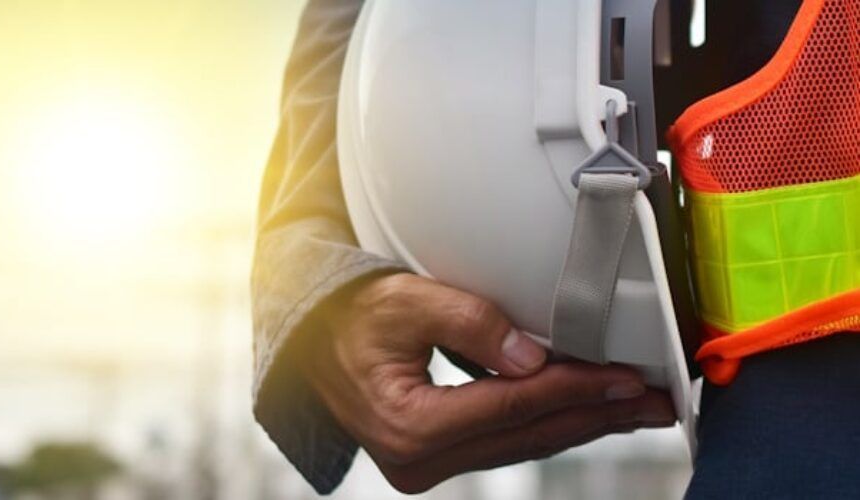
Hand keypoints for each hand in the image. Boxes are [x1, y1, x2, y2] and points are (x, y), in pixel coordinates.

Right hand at [300, 273, 674, 493]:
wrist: (312, 340)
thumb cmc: (351, 316)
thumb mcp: (405, 301)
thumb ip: (470, 324)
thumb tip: (535, 358)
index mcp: (408, 425)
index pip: (511, 406)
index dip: (573, 389)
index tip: (625, 377)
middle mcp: (418, 458)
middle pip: (527, 436)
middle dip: (596, 416)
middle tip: (655, 403)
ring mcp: (427, 464)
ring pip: (523, 444)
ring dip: (581, 423)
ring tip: (634, 409)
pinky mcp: (436, 456)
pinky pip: (506, 442)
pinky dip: (548, 423)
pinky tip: (583, 412)